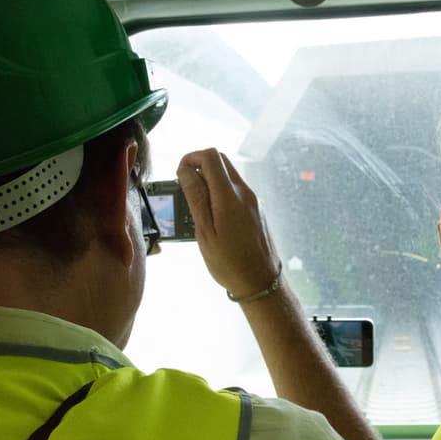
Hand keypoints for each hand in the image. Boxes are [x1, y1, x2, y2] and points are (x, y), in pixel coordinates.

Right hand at [177, 149, 279, 298]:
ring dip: (209, 179)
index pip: (210, 157)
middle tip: (185, 186)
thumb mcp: (205, 233)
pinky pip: (235, 189)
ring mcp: (253, 200)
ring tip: (196, 204)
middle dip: (199, 166)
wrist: (261, 282)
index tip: (179, 174)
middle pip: (221, 161)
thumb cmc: (229, 263)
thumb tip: (186, 171)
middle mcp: (245, 193)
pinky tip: (212, 214)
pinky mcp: (256, 209)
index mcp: (230, 197)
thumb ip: (196, 198)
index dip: (190, 158)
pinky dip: (220, 191)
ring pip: (228, 175)